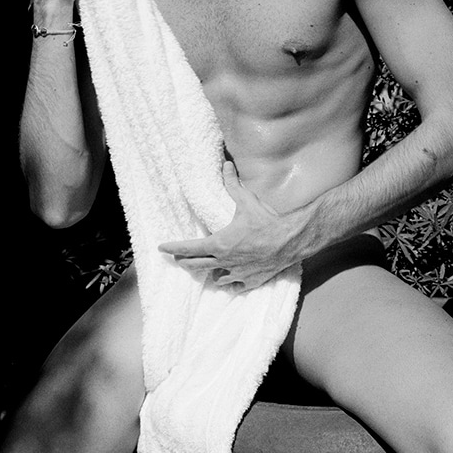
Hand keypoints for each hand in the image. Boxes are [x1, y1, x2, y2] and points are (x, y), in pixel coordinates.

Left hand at [158, 162, 299, 291]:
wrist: (291, 241)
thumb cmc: (267, 222)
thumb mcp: (247, 201)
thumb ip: (232, 184)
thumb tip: (226, 165)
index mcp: (219, 244)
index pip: (188, 248)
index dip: (173, 247)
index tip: (162, 248)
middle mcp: (224, 261)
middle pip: (196, 266)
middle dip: (185, 261)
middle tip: (178, 258)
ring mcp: (237, 274)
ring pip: (215, 278)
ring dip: (209, 272)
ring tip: (207, 267)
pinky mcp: (251, 281)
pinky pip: (235, 286)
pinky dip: (230, 283)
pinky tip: (230, 279)